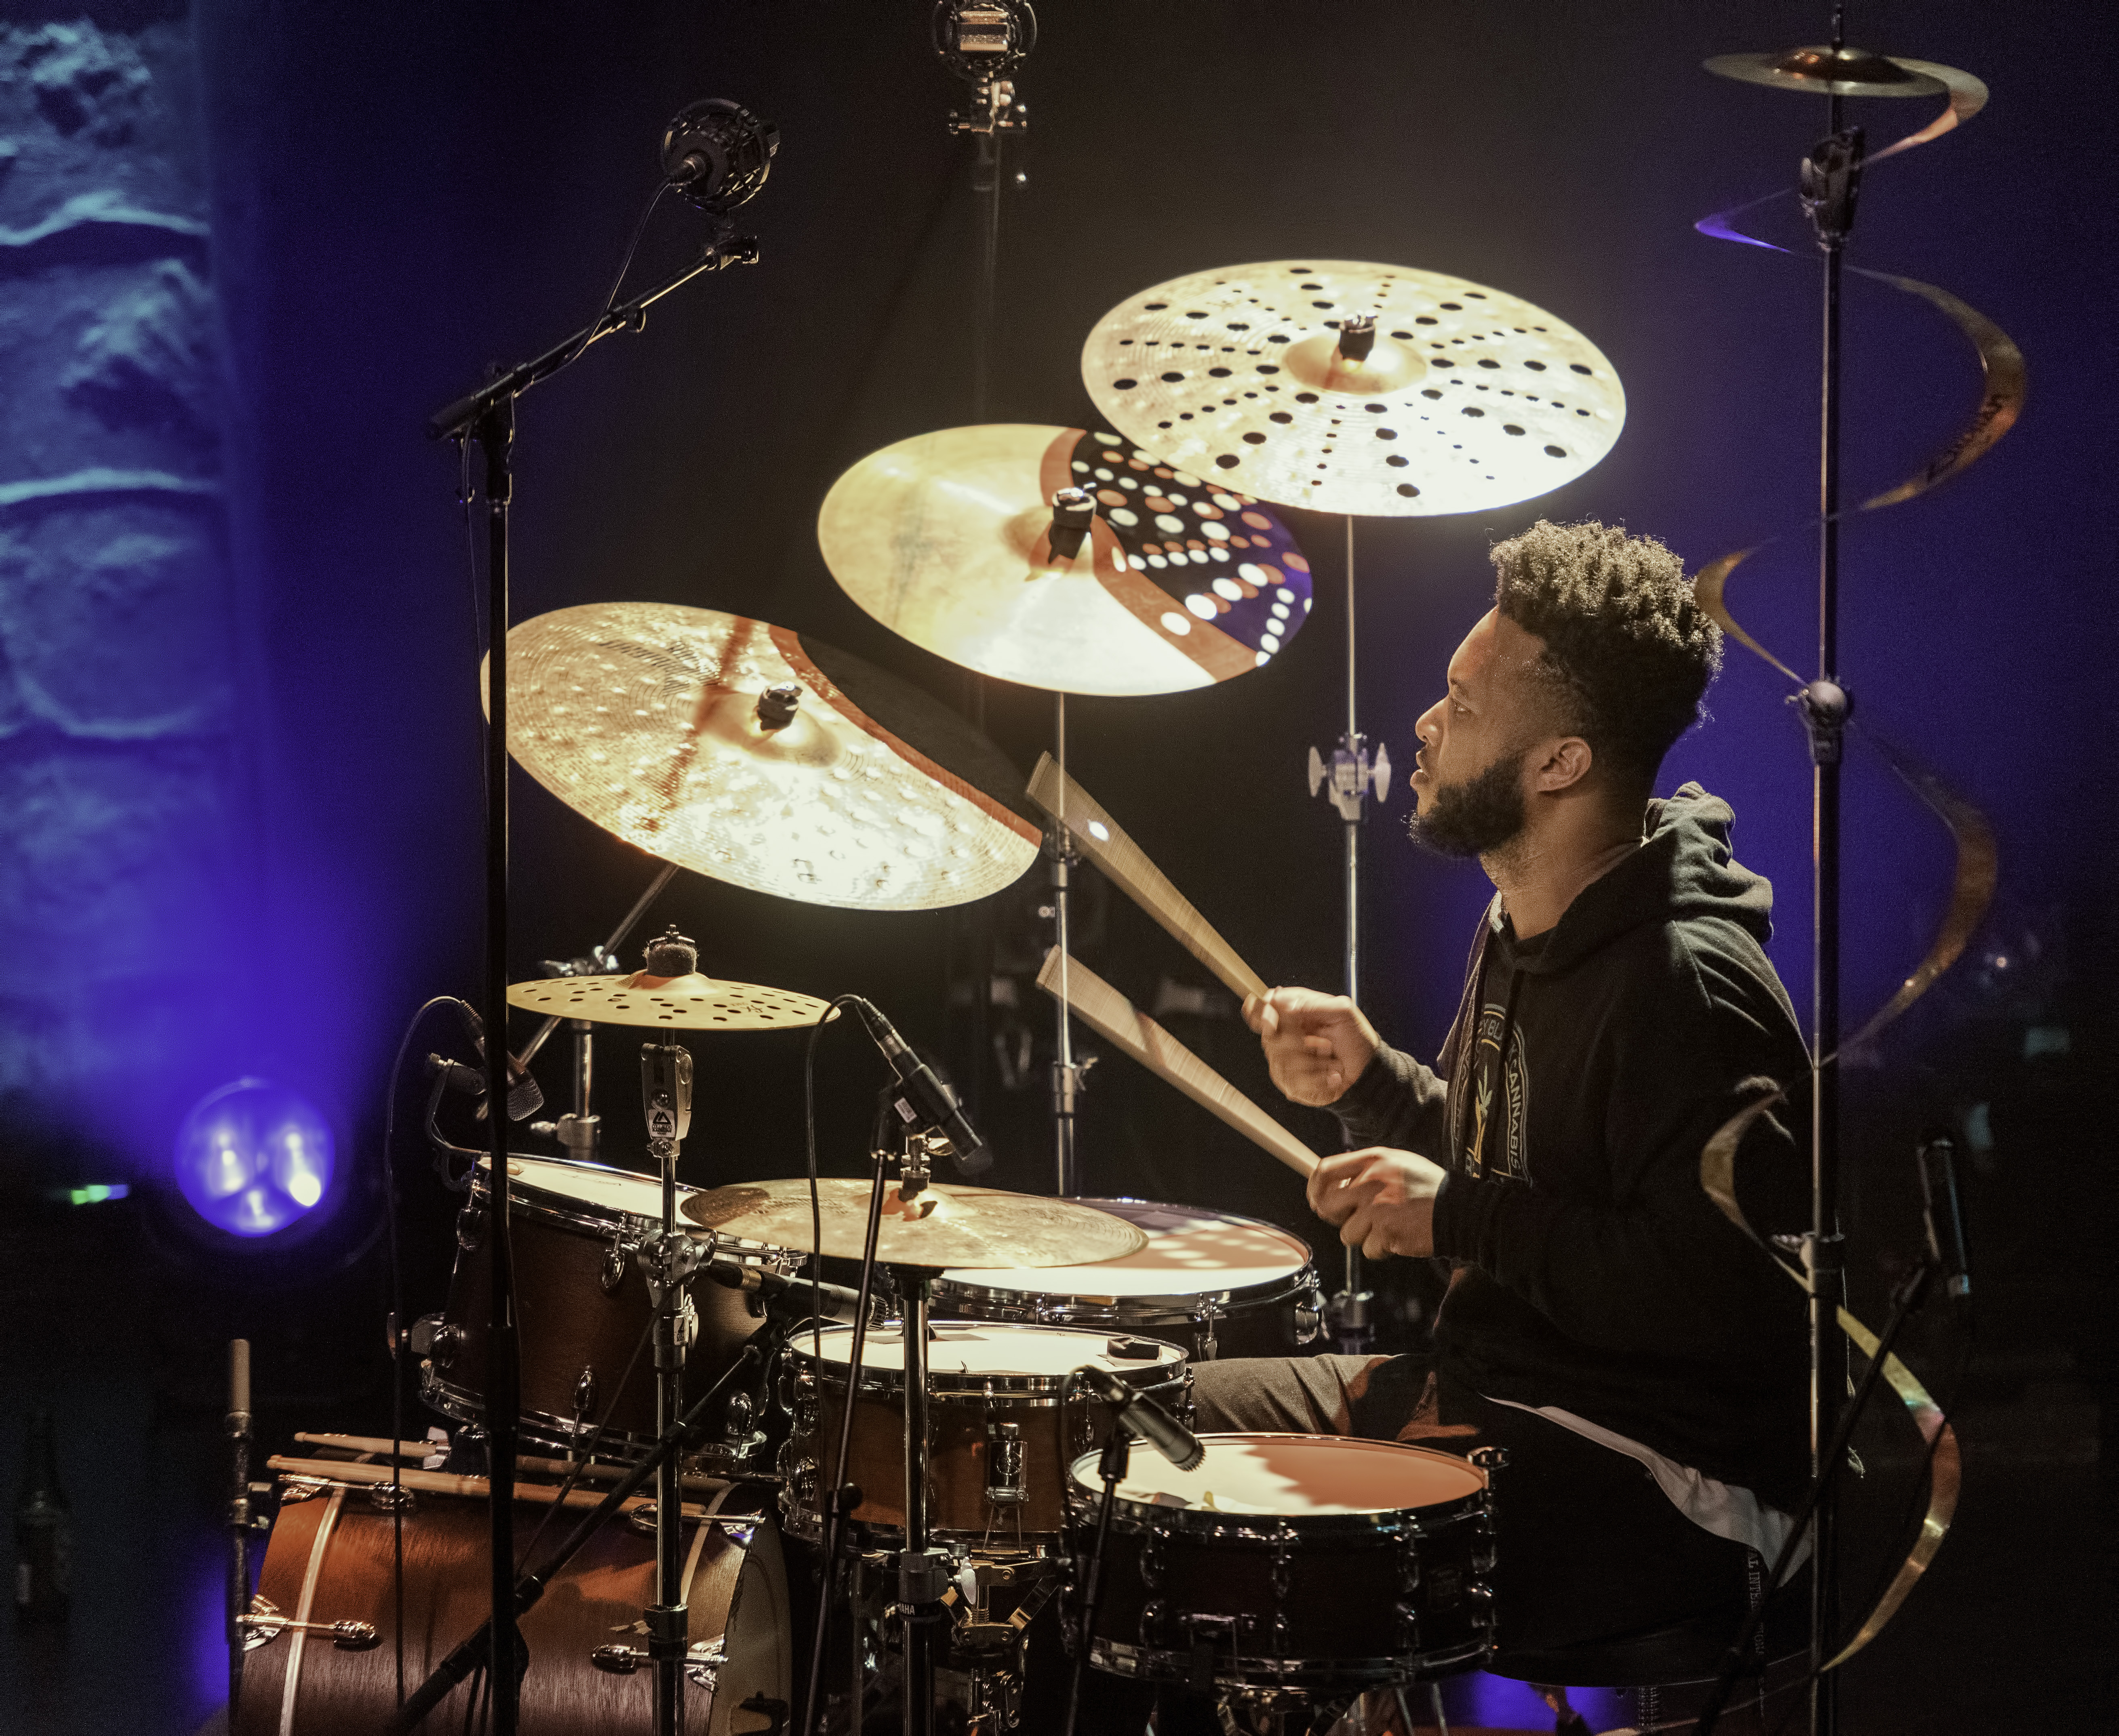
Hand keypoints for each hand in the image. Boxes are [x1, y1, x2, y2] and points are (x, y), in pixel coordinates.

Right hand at [1242, 987, 1380, 1106]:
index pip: (1265, 1007)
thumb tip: (1282, 1002)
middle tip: (1325, 1043)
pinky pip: (1293, 1081)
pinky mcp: (1290, 1081)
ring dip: (1314, 1062)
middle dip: (1298, 1042)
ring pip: (1281, 1060)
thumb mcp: (1342, 1012)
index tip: (1270, 1020)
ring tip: (1331, 1060)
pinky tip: (1332, 1074)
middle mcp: (1285, 1034)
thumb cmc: (1357, 1039)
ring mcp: (1285, 1059)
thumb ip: (1311, 1004)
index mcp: (1295, 1012)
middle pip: (1268, 1036)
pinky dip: (1319, 1078)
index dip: (1261, 1012)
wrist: (1367, 1071)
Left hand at [1305, 1147, 1446, 1258]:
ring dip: (1363, 1236)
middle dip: (1338, 1217)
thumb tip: (1334, 1184)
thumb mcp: (1396, 1163)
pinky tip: (1397, 1236)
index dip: (1314, 1188)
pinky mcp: (1386, 1233)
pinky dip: (1380, 1248)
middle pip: (1327, 1205)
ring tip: (1387, 1226)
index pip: (1324, 1170)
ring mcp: (1377, 1208)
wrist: (1460, 1211)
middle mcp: (1371, 1181)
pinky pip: (1367, 1249)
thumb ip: (1366, 1170)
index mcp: (1373, 1160)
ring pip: (1347, 1233)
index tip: (1315, 1199)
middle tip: (1356, 1219)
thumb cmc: (1429, 1188)